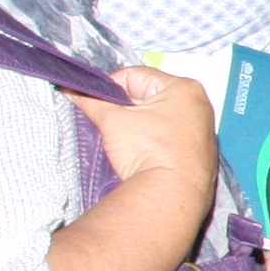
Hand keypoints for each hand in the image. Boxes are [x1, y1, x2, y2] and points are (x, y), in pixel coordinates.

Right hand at [67, 65, 217, 193]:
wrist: (172, 195)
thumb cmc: (147, 149)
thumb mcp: (112, 121)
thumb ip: (90, 101)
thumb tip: (69, 88)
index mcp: (183, 88)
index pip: (134, 75)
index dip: (110, 88)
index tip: (97, 104)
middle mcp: (197, 103)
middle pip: (146, 95)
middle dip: (123, 107)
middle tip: (107, 123)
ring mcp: (200, 128)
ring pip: (155, 115)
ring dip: (135, 123)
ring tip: (123, 138)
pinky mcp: (196, 150)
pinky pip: (166, 134)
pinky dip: (149, 138)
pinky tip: (139, 150)